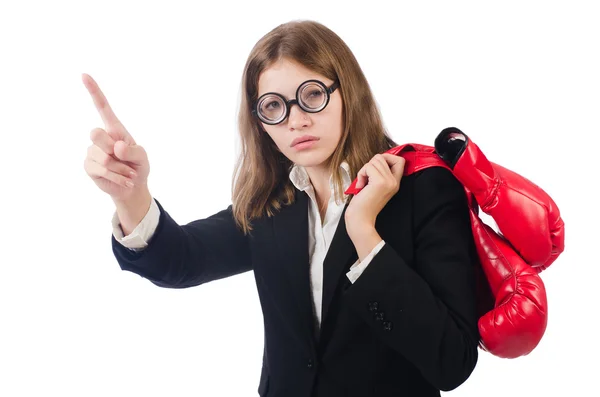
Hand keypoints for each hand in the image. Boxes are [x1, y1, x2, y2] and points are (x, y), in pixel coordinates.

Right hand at [82, 73, 149, 201]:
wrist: (132, 187)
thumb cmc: (138, 166)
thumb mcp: (142, 157)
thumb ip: (132, 151)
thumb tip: (116, 146)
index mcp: (115, 129)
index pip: (103, 107)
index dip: (94, 91)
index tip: (84, 75)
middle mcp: (101, 138)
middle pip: (96, 134)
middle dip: (112, 149)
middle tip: (124, 159)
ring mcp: (93, 151)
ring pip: (103, 158)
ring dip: (120, 169)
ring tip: (127, 173)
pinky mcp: (89, 166)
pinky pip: (101, 170)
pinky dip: (116, 177)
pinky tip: (123, 180)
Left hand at [345, 153, 405, 236]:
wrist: (360, 219)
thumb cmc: (363, 204)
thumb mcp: (375, 186)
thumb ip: (380, 173)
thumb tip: (376, 159)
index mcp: (395, 182)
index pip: (400, 160)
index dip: (386, 158)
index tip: (375, 168)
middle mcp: (394, 181)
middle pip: (382, 157)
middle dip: (369, 165)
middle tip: (366, 180)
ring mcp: (389, 181)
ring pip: (375, 160)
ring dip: (364, 170)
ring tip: (363, 184)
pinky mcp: (380, 182)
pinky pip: (368, 167)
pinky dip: (361, 174)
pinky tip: (361, 186)